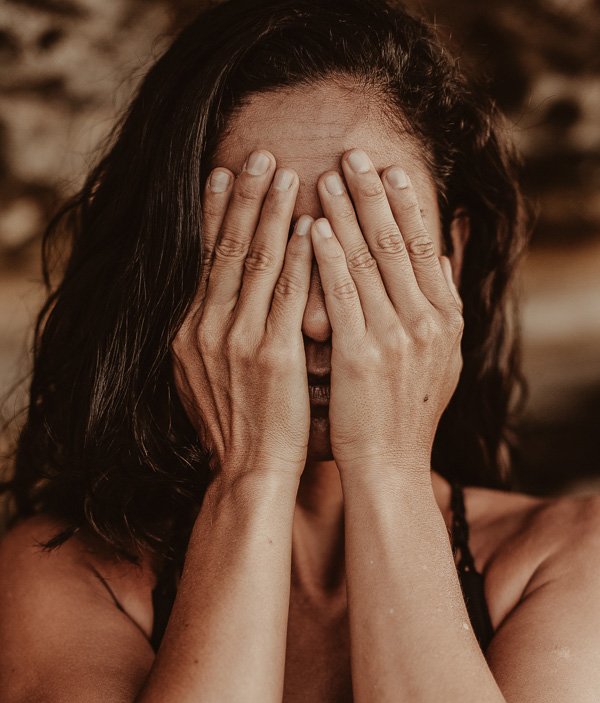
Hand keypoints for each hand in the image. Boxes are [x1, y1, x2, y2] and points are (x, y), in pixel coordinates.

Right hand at [171, 150, 312, 482]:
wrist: (249, 470)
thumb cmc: (237, 424)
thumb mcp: (206, 374)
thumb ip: (210, 332)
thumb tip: (217, 297)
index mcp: (190, 330)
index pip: (204, 257)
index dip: (214, 212)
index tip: (223, 173)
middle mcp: (207, 328)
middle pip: (228, 248)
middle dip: (244, 197)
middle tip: (258, 153)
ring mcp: (238, 340)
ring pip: (257, 262)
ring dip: (273, 214)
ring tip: (288, 174)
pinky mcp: (274, 356)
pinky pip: (290, 296)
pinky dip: (301, 259)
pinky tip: (312, 228)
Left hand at [310, 149, 463, 474]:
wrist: (390, 465)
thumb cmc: (406, 413)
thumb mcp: (441, 358)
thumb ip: (443, 304)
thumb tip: (447, 255)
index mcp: (447, 319)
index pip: (427, 247)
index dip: (408, 204)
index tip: (390, 170)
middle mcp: (428, 322)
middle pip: (400, 242)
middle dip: (375, 193)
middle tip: (355, 152)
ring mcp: (397, 337)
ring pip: (371, 260)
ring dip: (348, 214)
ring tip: (327, 176)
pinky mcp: (362, 355)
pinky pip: (343, 295)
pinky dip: (330, 258)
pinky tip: (315, 228)